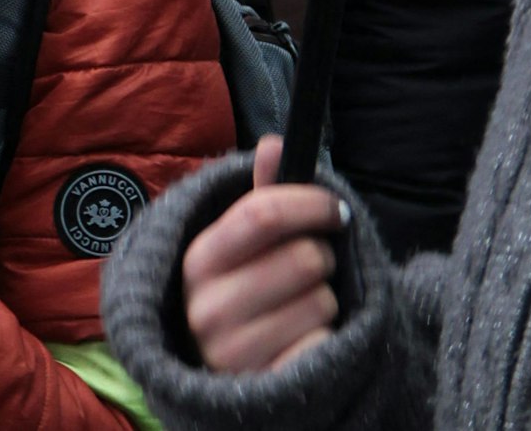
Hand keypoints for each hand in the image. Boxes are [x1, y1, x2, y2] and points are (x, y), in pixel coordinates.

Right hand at [181, 136, 350, 372]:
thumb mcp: (240, 246)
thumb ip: (263, 197)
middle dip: (320, 258)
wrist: (219, 379)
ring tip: (299, 308)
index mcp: (197, 260)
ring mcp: (231, 352)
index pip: (262, 215)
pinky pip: (323, 346)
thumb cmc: (241, 296)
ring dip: (324, 301)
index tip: (333, 209)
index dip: (310, 203)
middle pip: (303, 258)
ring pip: (320, 302)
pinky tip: (303, 344)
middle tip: (307, 269)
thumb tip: (273, 142)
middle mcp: (205, 307)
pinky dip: (326, 341)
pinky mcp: (262, 388)